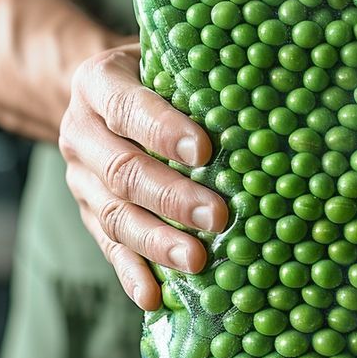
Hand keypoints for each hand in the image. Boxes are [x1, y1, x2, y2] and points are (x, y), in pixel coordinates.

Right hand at [59, 44, 227, 309]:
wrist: (101, 98)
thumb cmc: (158, 76)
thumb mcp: (170, 60)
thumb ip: (202, 76)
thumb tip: (276, 98)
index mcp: (98, 83)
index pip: (128, 107)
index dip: (163, 130)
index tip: (204, 150)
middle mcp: (81, 132)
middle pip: (122, 170)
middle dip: (172, 197)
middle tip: (217, 216)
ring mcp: (80, 179)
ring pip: (114, 216)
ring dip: (156, 242)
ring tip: (196, 262)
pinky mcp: (89, 215)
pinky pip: (108, 248)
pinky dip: (132, 273)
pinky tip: (155, 297)